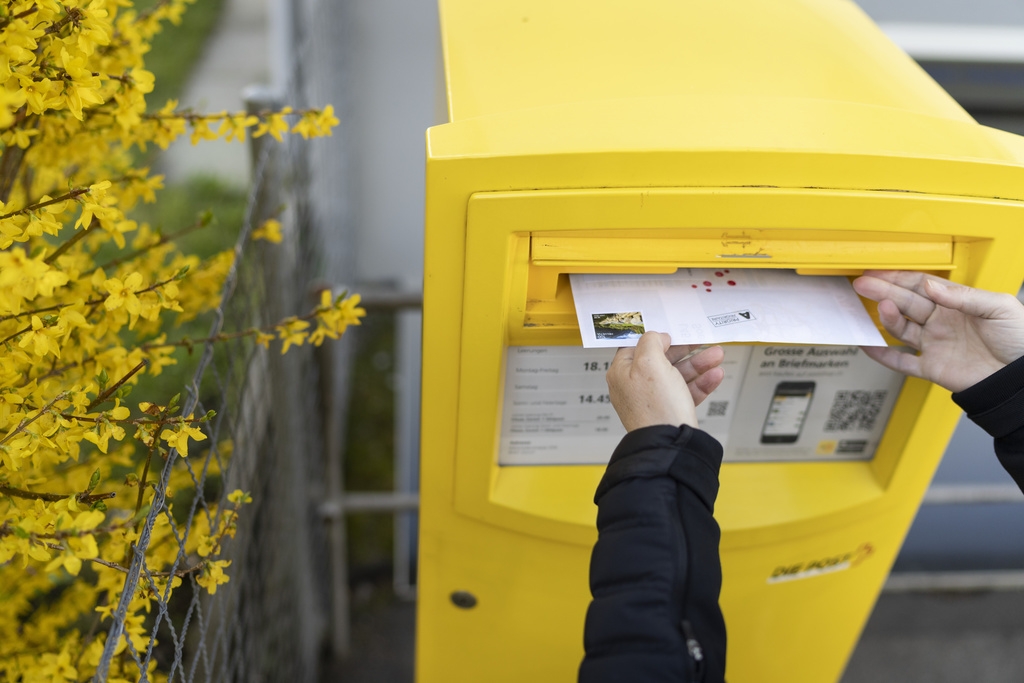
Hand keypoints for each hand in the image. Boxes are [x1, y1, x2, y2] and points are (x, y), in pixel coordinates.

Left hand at [606, 331, 724, 431]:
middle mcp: (634, 387)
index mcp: (622, 373)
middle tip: (701, 341)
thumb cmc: (656, 407)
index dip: (656, 338)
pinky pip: (685, 392)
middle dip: (685, 350)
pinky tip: (714, 376)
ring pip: (677, 376)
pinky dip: (701, 383)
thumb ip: (651, 342)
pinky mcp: (669, 412)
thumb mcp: (650, 363)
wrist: (671, 445)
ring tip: (717, 356)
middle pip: (661, 360)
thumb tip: (657, 337)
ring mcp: (652, 401)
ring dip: (698, 364)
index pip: (636, 347)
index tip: (673, 331)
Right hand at [852, 271, 1023, 391]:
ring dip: (887, 318)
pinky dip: (883, 356)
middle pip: (906, 303)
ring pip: (901, 329)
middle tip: (863, 284)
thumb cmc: (1021, 340)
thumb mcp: (999, 307)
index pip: (922, 286)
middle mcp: (942, 323)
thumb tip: (933, 286)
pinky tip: (868, 346)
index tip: (880, 272)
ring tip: (881, 308)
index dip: (900, 278)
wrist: (1022, 378)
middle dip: (883, 291)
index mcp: (957, 305)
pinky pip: (902, 362)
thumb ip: (965, 296)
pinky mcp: (932, 368)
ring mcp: (935, 345)